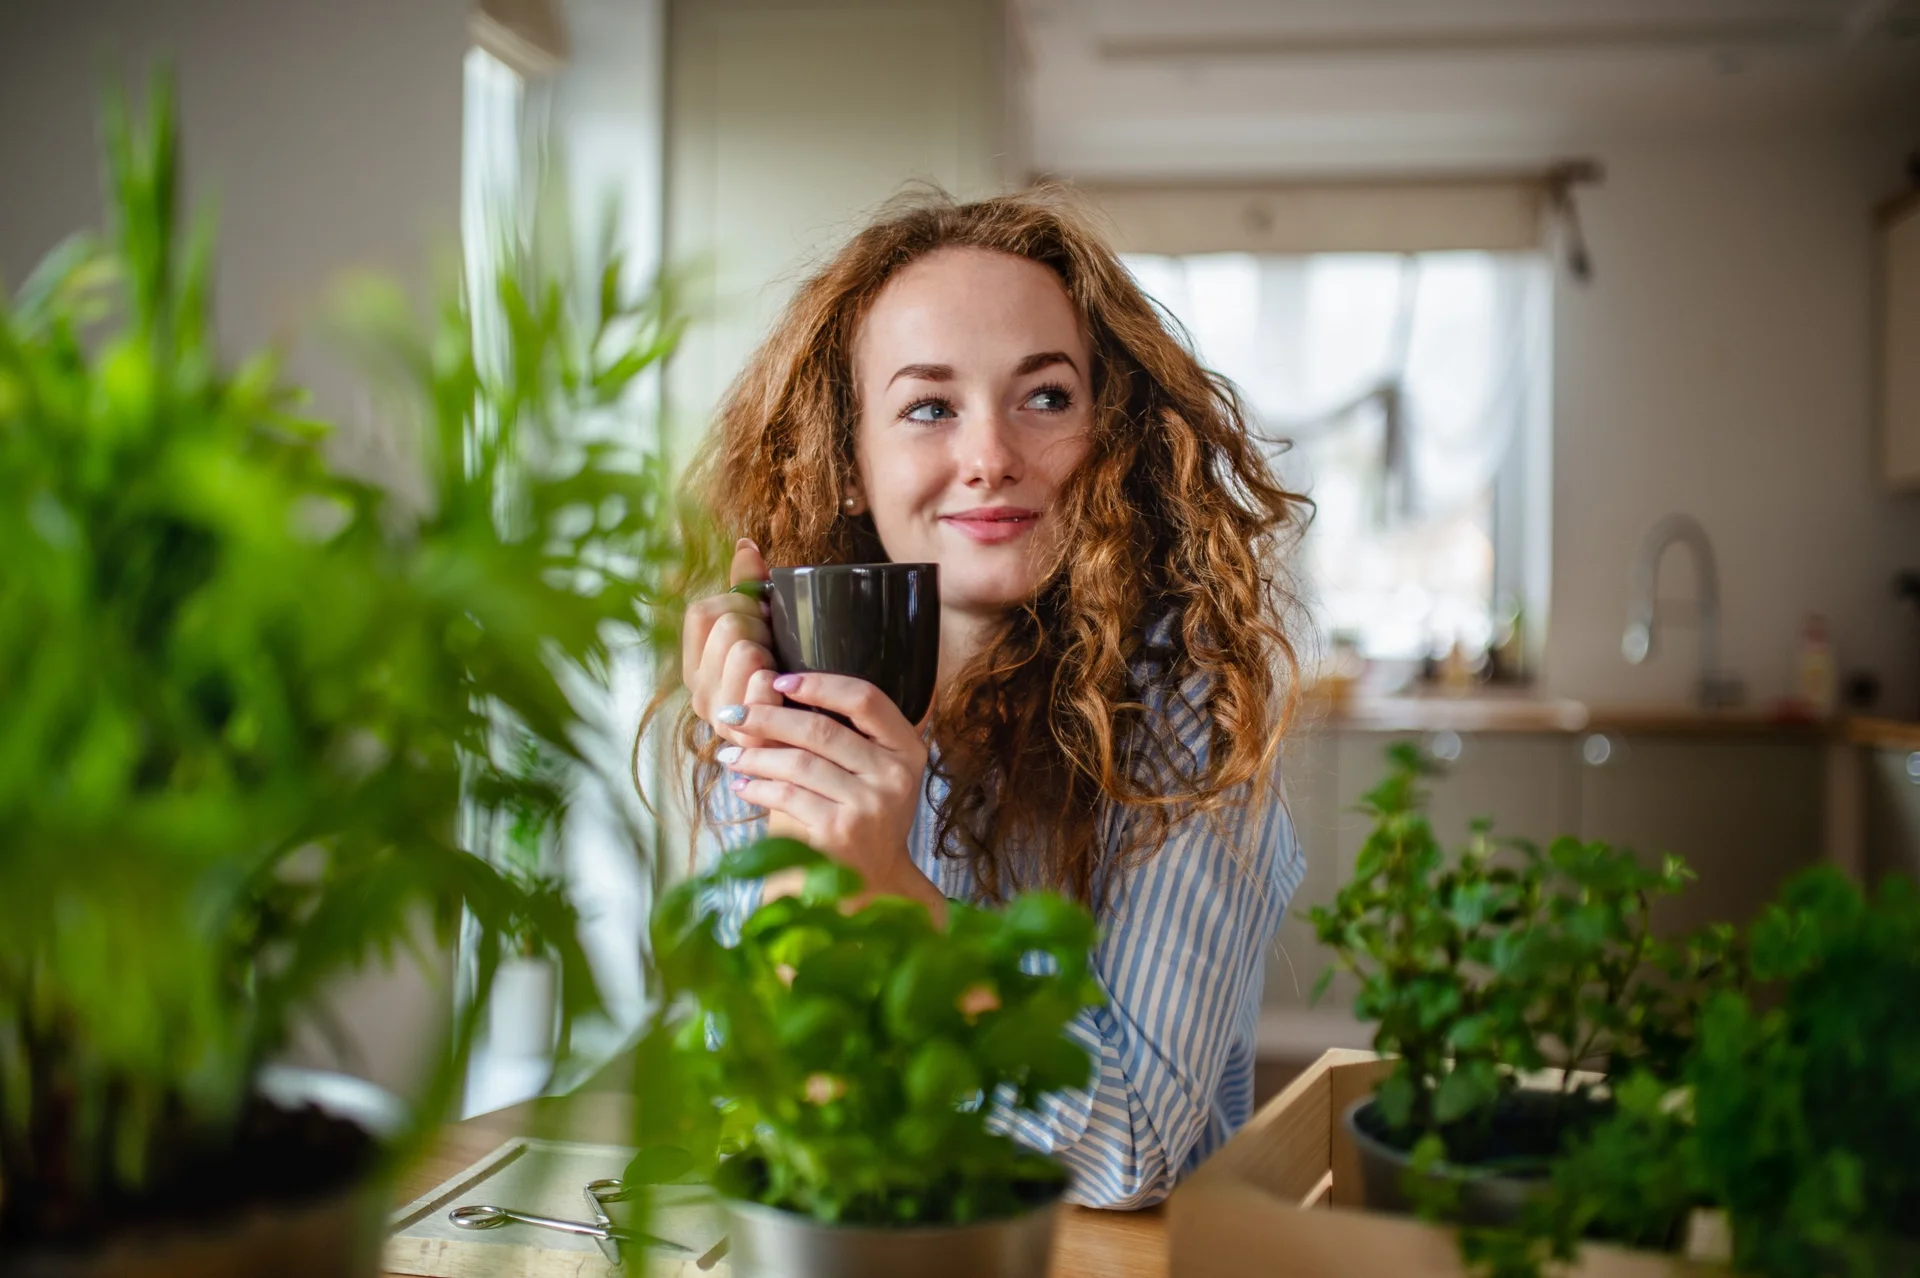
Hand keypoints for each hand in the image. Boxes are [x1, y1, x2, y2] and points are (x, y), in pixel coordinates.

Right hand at [681, 538, 781, 751]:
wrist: (819, 743)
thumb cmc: (791, 681)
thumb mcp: (767, 631)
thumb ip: (749, 589)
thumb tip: (746, 544)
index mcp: (697, 664)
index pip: (703, 612)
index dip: (740, 605)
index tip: (764, 621)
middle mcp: (700, 694)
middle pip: (728, 626)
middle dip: (763, 629)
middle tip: (778, 653)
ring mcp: (723, 720)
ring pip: (744, 651)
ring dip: (773, 657)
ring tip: (783, 677)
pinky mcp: (749, 741)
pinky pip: (762, 686)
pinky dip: (780, 685)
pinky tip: (787, 696)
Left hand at [713, 672, 945, 921]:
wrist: (872, 884)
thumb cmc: (859, 818)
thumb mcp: (861, 772)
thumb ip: (828, 734)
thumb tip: (762, 689)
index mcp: (908, 750)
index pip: (865, 699)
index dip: (820, 684)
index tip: (779, 681)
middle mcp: (896, 775)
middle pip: (822, 729)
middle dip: (768, 718)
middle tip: (733, 715)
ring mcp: (871, 804)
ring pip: (799, 762)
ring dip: (755, 755)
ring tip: (729, 755)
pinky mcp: (842, 830)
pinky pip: (788, 795)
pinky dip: (757, 787)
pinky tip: (741, 785)